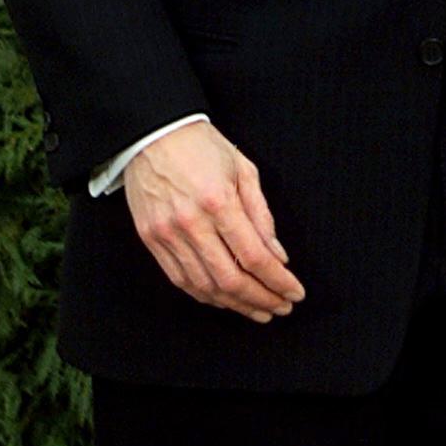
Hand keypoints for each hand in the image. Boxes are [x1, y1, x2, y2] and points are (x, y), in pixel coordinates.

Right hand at [122, 122, 305, 320]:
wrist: (153, 135)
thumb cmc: (202, 147)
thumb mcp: (244, 170)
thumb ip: (262, 215)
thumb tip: (277, 255)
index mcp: (219, 201)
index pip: (254, 256)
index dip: (278, 281)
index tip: (294, 292)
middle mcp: (191, 222)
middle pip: (231, 279)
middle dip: (261, 299)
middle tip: (281, 307)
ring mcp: (167, 235)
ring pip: (205, 286)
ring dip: (235, 305)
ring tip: (258, 310)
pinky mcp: (151, 241)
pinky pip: (180, 280)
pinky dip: (205, 296)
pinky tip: (224, 300)